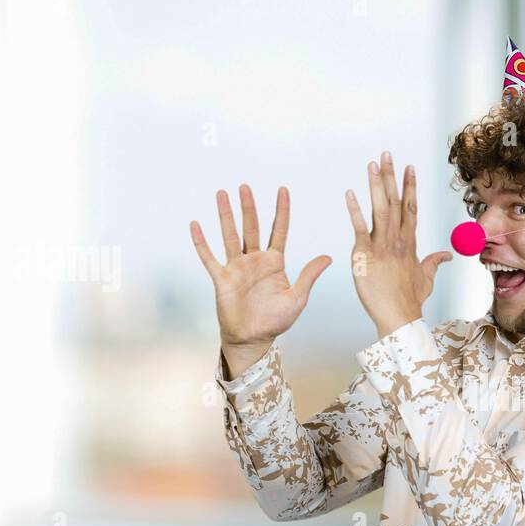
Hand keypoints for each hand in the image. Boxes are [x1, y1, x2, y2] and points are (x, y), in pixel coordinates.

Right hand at [190, 184, 332, 376]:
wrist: (253, 339)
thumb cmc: (276, 321)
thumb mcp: (297, 297)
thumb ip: (309, 275)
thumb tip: (328, 257)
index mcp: (275, 263)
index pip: (279, 230)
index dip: (281, 211)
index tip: (283, 190)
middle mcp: (255, 260)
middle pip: (252, 227)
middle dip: (249, 207)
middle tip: (245, 186)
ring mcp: (237, 267)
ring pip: (230, 235)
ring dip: (226, 216)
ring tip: (222, 194)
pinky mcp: (221, 278)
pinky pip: (209, 257)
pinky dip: (202, 242)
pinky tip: (195, 225)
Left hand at [345, 151, 451, 338]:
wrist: (399, 316)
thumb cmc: (410, 301)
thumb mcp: (426, 278)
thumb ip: (435, 262)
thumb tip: (447, 255)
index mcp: (410, 243)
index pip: (410, 208)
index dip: (409, 187)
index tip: (409, 167)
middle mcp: (397, 240)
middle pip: (395, 202)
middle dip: (392, 177)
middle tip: (387, 154)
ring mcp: (382, 245)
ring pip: (380, 209)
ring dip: (376, 185)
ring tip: (373, 164)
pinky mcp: (365, 254)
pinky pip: (359, 228)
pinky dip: (354, 210)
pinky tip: (350, 193)